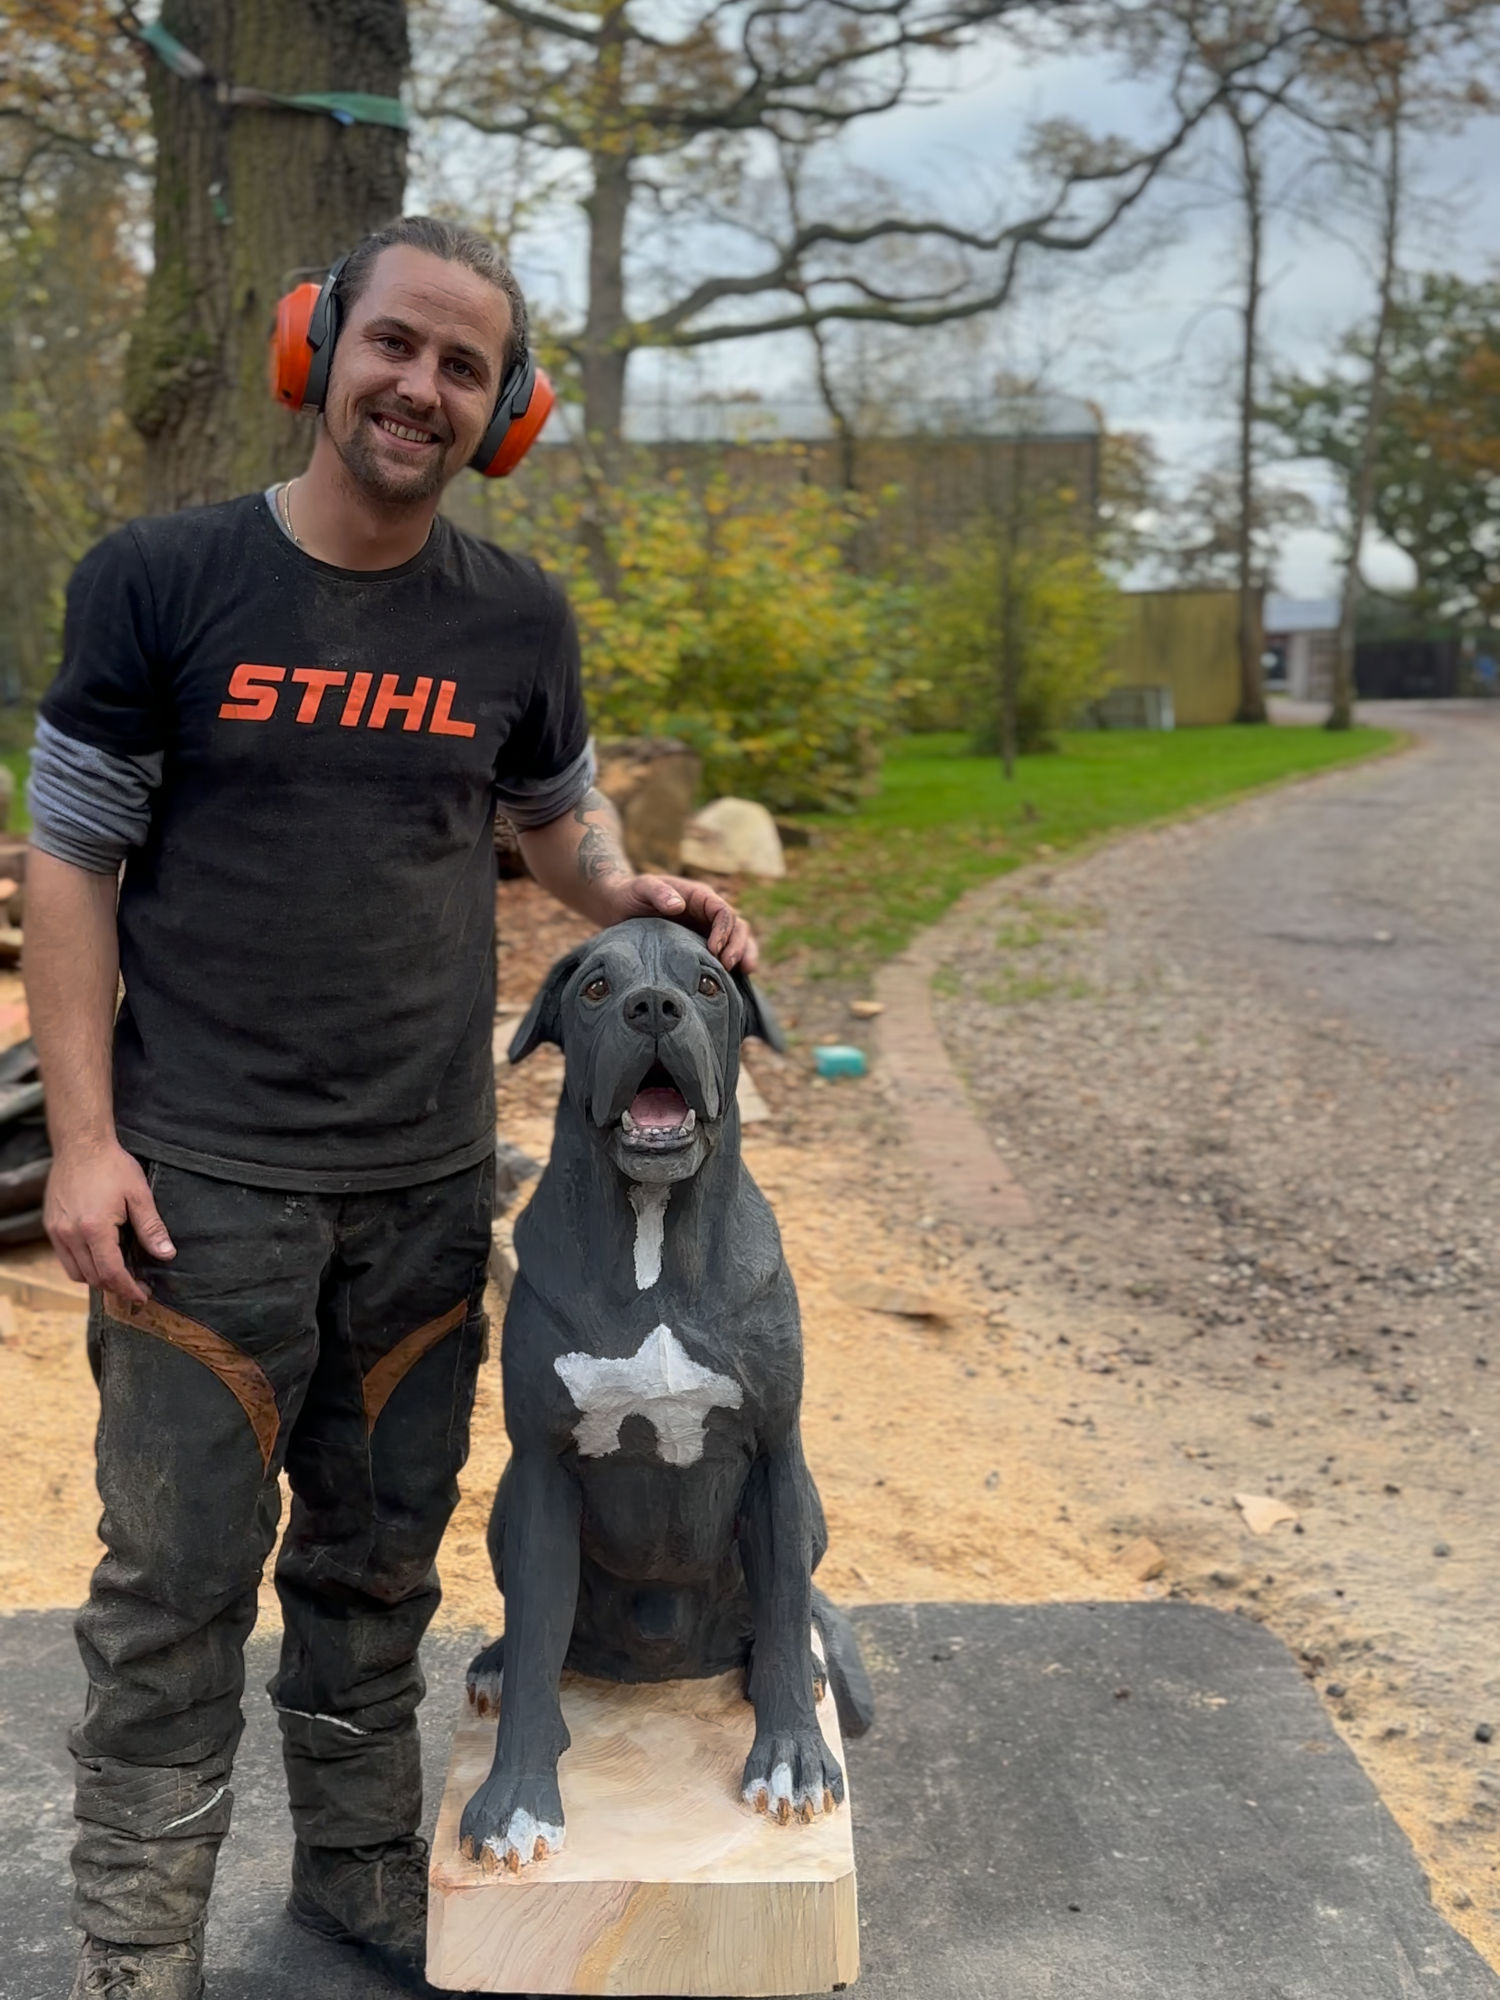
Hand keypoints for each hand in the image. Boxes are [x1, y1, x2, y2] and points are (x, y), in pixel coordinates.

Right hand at [44, 1140, 175, 1301]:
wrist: (81, 1144)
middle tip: (137, 1287)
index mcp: (95, 1228)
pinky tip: (99, 1260)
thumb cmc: (112, 1166)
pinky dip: (82, 1267)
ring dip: (98, 1279)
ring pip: (76, 1273)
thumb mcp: (139, 1195)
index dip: (128, 1288)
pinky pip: (65, 1259)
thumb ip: (152, 1228)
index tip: (142, 1296)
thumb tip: (166, 1255)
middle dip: (116, 1287)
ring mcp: (57, 1231)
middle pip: (93, 1277)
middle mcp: (71, 1234)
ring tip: (119, 1276)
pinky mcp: (51, 1226)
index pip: (111, 1272)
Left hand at [600, 873, 758, 971]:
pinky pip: (725, 955)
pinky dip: (734, 967)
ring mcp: (707, 931)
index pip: (723, 911)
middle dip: (738, 946)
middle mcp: (708, 914)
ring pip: (738, 940)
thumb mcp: (641, 888)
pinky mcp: (702, 947)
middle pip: (738, 926)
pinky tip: (734, 983)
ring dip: (745, 955)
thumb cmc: (632, 894)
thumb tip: (677, 906)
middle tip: (728, 966)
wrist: (620, 907)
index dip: (723, 930)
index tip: (713, 950)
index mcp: (699, 897)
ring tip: (744, 973)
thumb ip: (657, 892)